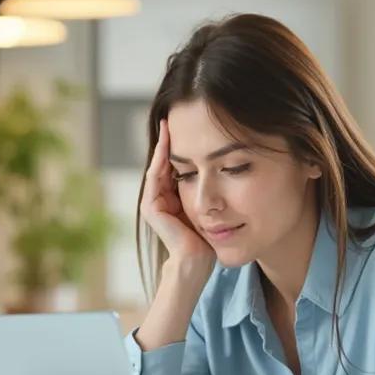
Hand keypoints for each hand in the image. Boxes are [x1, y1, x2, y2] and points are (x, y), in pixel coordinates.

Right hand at [141, 119, 214, 266]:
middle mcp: (160, 198)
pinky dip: (160, 158)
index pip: (175, 165)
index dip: (181, 144)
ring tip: (169, 123)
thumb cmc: (208, 238)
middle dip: (168, 139)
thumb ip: (208, 188)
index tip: (188, 123)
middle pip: (164, 161)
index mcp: (173, 198)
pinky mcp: (150, 207)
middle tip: (174, 114)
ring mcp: (152, 202)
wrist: (197, 260)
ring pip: (158, 165)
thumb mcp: (209, 206)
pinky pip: (155, 176)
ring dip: (162, 144)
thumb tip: (224, 164)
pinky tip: (167, 142)